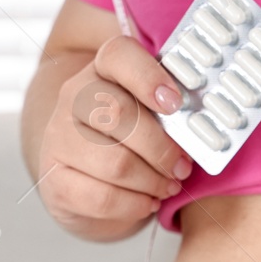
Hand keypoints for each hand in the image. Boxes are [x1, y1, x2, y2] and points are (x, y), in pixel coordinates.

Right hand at [31, 36, 192, 241]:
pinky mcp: (55, 180)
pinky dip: (135, 205)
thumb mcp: (149, 113)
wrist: (83, 176)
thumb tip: (206, 127)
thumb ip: (171, 109)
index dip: (149, 77)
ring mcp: (59, 139)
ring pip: (115, 163)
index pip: (118, 56)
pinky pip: (102, 198)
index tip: (176, 104)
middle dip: (162, 148)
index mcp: (101, 70)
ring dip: (153, 181)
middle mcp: (73, 98)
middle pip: (119, 114)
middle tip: (183, 167)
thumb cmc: (129, 140)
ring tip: (169, 186)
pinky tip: (148, 202)